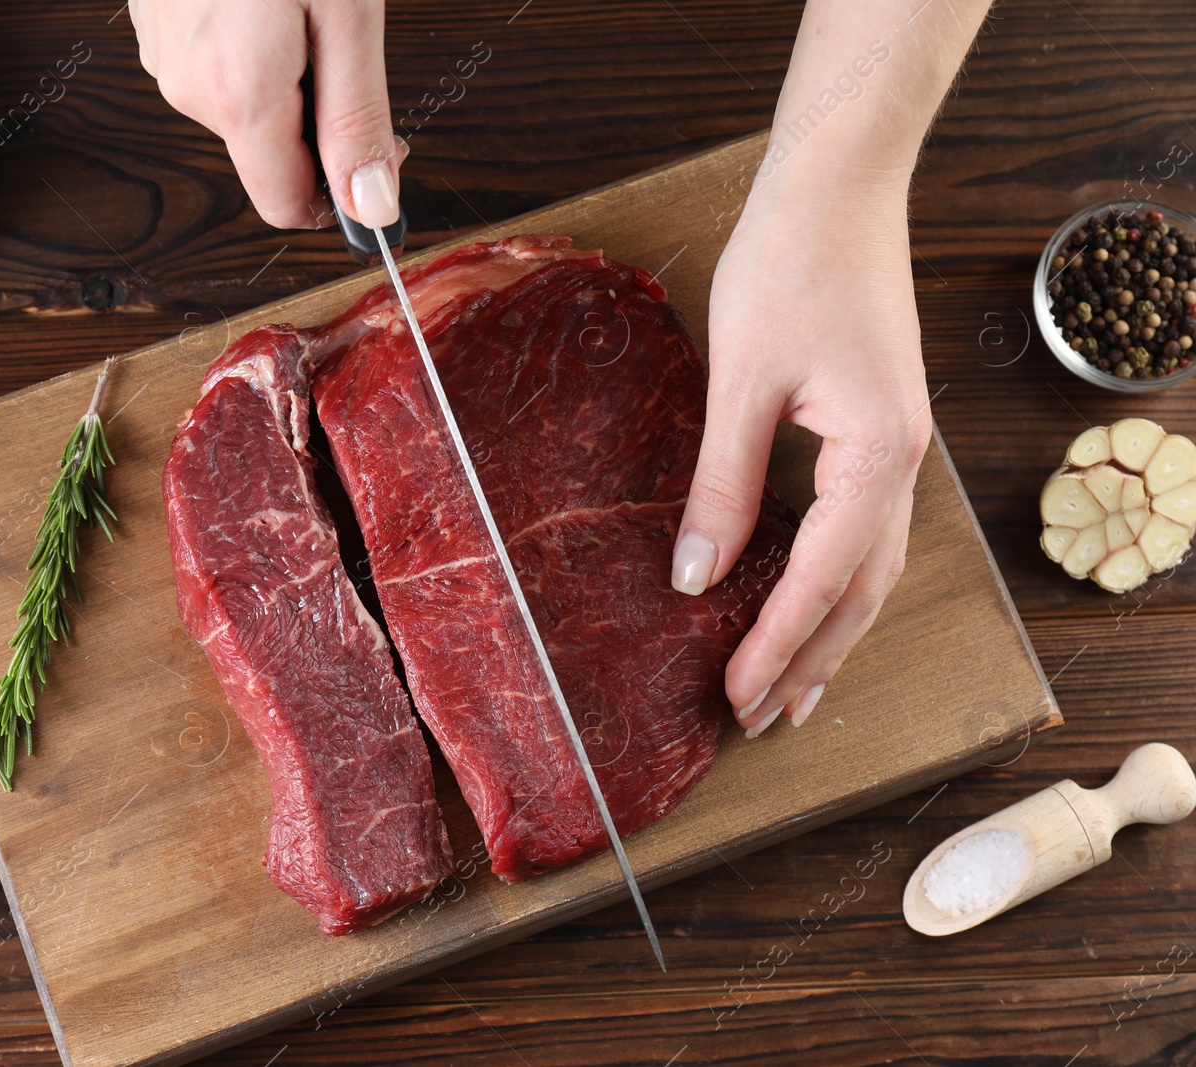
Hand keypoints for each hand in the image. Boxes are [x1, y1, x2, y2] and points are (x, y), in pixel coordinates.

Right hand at [129, 0, 402, 229]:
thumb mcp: (348, 13)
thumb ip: (356, 119)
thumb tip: (371, 208)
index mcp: (239, 93)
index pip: (286, 206)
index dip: (341, 194)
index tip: (381, 153)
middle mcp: (188, 86)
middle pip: (267, 155)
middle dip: (315, 121)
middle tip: (346, 51)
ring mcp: (162, 54)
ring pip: (241, 109)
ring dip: (282, 78)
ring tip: (299, 8)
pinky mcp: (154, 24)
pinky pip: (212, 67)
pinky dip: (249, 45)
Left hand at [672, 168, 931, 736]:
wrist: (839, 184)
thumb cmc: (789, 263)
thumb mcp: (741, 381)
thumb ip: (724, 484)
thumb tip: (695, 575)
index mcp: (877, 453)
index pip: (825, 578)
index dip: (777, 644)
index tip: (736, 698)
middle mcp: (902, 461)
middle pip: (863, 592)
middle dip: (812, 659)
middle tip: (764, 721)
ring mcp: (897, 446)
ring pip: (871, 567)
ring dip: (831, 630)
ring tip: (792, 689)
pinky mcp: (877, 429)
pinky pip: (862, 528)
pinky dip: (835, 579)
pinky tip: (805, 599)